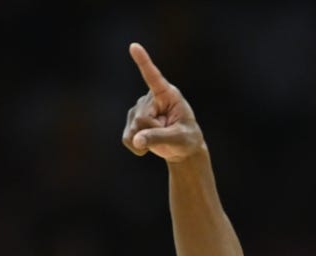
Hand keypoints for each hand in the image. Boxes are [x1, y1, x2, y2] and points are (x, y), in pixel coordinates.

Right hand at [122, 42, 204, 162]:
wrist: (181, 148)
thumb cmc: (187, 139)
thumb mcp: (179, 139)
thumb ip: (158, 138)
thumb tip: (136, 141)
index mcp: (167, 94)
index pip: (154, 77)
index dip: (144, 62)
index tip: (134, 46)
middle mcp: (151, 98)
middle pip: (142, 118)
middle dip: (154, 132)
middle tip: (168, 133)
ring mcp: (139, 108)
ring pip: (134, 129)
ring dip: (147, 140)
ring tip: (161, 137)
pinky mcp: (132, 121)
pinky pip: (128, 138)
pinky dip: (136, 147)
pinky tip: (146, 146)